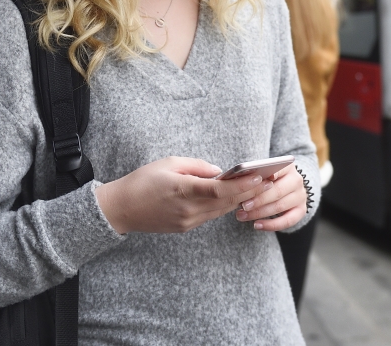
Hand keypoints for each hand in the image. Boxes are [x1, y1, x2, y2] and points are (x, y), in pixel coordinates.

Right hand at [94, 156, 270, 234]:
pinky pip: (210, 215)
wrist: (121, 209)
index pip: (220, 190)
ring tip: (258, 187)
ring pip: (221, 210)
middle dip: (249, 191)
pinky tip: (235, 196)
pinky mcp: (185, 227)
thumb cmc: (143, 181)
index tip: (259, 177)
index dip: (243, 185)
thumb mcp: (170, 163)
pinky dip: (224, 205)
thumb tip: (220, 172)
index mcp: (183, 190)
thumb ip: (197, 167)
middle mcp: (188, 210)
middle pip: (226, 202)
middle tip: (269, 180)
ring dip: (239, 199)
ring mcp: (187, 222)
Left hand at [234, 164, 306, 231]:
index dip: (270, 174)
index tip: (258, 179)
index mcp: (287, 167)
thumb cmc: (267, 180)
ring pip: (280, 206)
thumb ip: (255, 175)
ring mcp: (300, 196)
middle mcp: (296, 180)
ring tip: (242, 216)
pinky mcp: (301, 210)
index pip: (280, 169)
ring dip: (259, 213)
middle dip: (259, 199)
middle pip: (278, 191)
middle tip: (243, 205)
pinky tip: (257, 225)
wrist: (286, 189)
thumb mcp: (264, 173)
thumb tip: (240, 179)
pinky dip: (271, 225)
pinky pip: (287, 221)